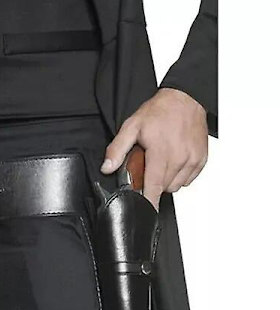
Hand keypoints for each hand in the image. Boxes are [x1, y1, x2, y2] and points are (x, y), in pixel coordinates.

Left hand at [101, 88, 207, 208]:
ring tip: (162, 161)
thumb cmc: (160, 111)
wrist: (185, 98)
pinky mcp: (201, 159)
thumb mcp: (131, 127)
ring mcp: (192, 160)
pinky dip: (180, 175)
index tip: (144, 211)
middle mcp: (180, 158)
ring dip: (167, 179)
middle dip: (153, 182)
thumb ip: (117, 149)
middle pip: (163, 188)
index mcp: (161, 153)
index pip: (154, 186)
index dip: (148, 202)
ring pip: (176, 186)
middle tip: (149, 166)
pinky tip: (174, 160)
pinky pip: (188, 179)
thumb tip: (107, 167)